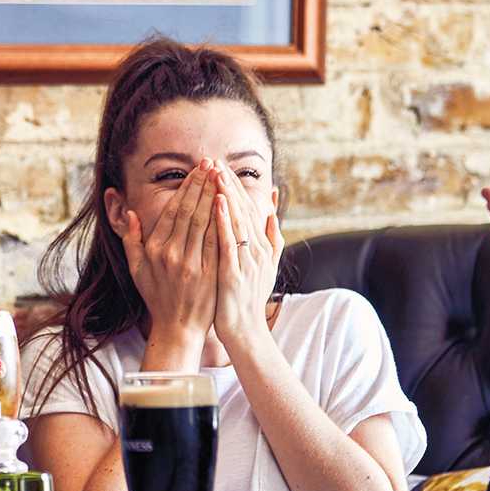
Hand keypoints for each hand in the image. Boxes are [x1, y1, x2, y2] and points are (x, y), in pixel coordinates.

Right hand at [119, 160, 220, 357]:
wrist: (178, 328)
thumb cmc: (157, 297)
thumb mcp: (136, 270)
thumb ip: (131, 240)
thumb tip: (130, 213)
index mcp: (155, 249)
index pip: (174, 210)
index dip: (187, 187)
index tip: (198, 170)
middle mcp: (172, 254)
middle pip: (191, 211)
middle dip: (202, 184)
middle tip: (212, 164)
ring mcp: (192, 264)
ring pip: (206, 222)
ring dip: (215, 196)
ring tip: (222, 176)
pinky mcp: (210, 273)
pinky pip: (218, 242)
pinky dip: (224, 222)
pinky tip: (231, 206)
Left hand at [212, 166, 283, 348]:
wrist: (246, 330)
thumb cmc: (250, 296)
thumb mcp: (267, 264)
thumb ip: (272, 236)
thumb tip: (273, 208)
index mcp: (262, 246)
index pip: (248, 209)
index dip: (236, 187)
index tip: (222, 166)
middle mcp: (258, 250)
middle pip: (243, 210)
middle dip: (229, 184)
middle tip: (216, 161)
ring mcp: (248, 261)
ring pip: (237, 221)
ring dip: (227, 195)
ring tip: (216, 173)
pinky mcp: (235, 273)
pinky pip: (229, 243)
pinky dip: (224, 221)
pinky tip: (218, 203)